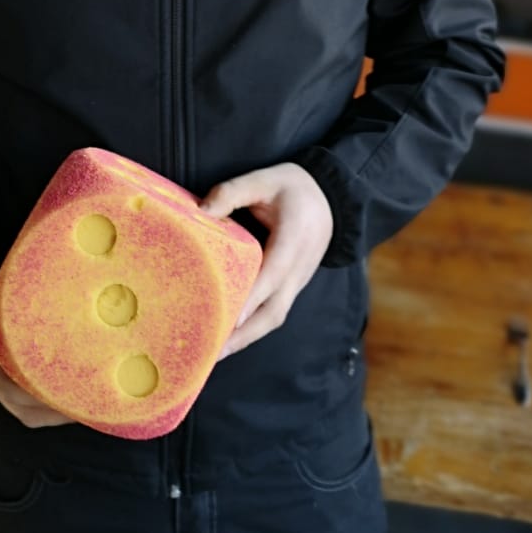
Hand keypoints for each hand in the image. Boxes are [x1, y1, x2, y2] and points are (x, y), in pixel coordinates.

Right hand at [0, 259, 72, 428]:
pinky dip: (56, 407)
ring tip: (91, 406)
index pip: (5, 387)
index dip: (33, 395)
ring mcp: (1, 380)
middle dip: (54, 409)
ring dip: (58, 413)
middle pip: (22, 407)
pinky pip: (34, 403)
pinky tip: (82, 399)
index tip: (64, 393)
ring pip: (30, 411)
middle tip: (89, 402)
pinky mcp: (14, 376)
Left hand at [200, 162, 333, 358]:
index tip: (231, 319)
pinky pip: (273, 312)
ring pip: (274, 317)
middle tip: (212, 351)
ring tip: (214, 354)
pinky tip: (228, 338)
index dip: (253, 297)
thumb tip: (201, 211)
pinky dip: (252, 329)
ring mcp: (297, 280)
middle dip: (244, 334)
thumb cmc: (293, 188)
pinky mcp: (291, 286)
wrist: (330, 199)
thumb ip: (232, 192)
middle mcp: (298, 267)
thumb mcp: (264, 179)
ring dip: (246, 338)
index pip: (274, 272)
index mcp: (294, 238)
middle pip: (274, 310)